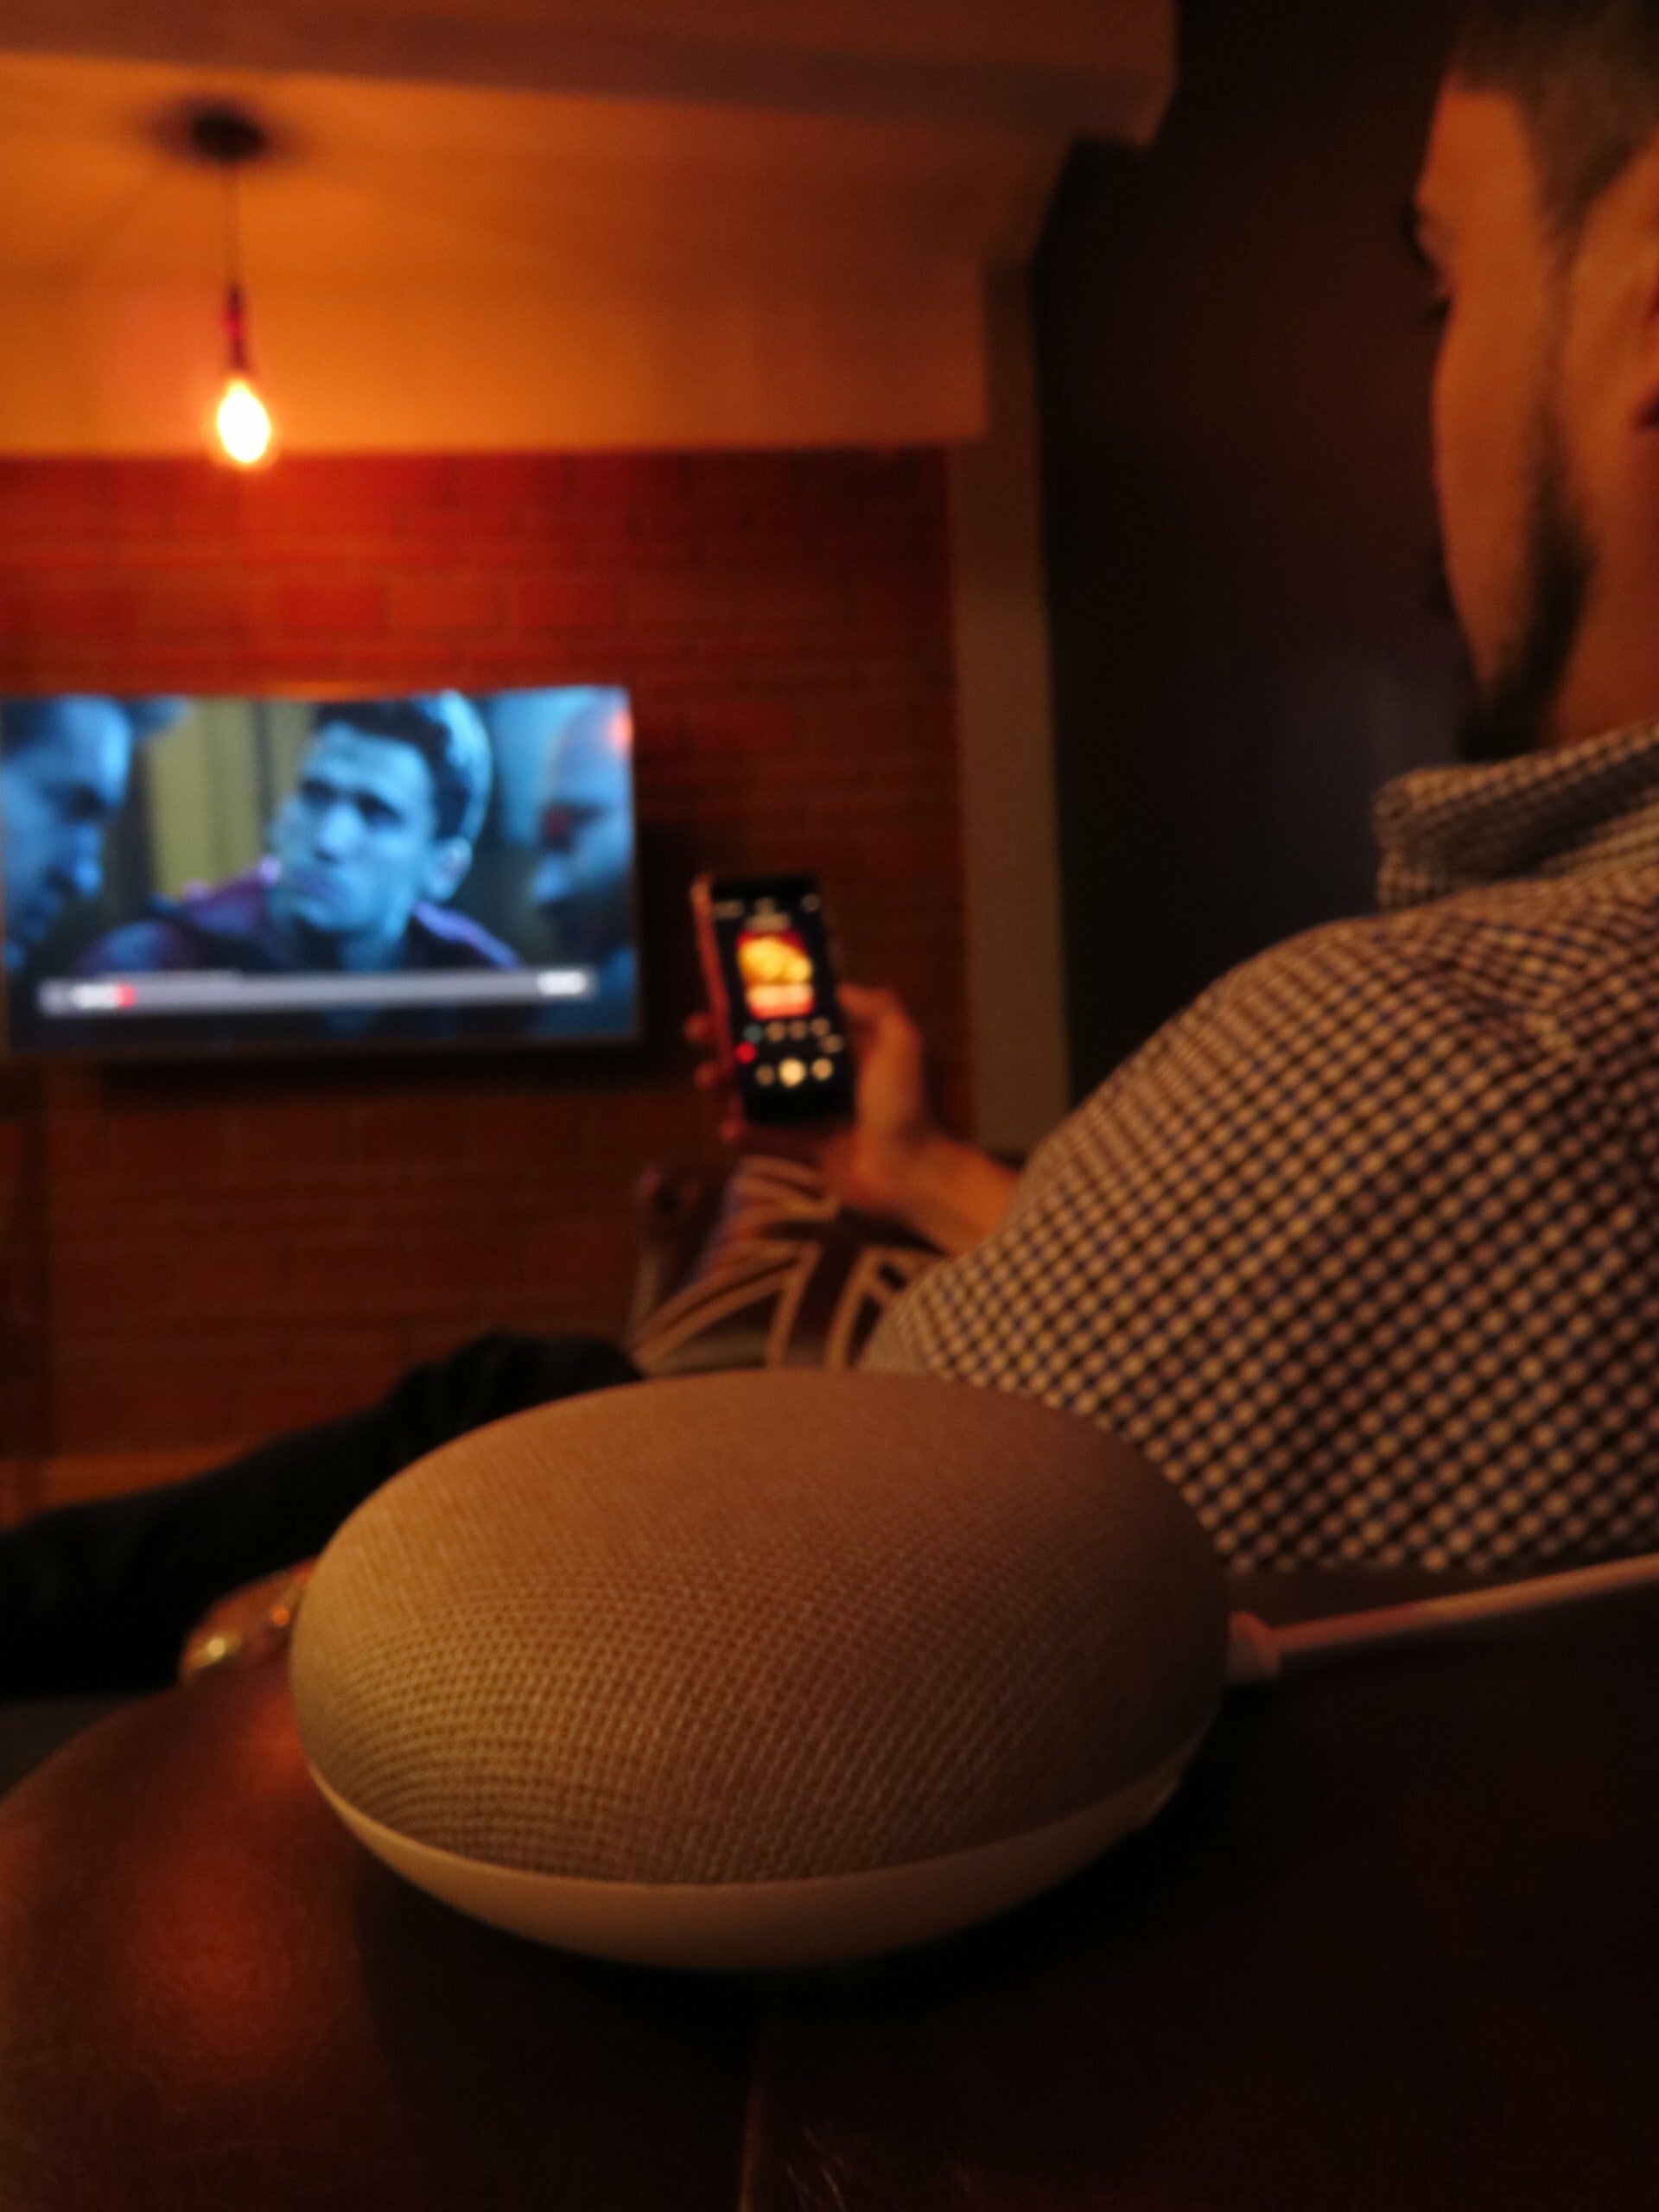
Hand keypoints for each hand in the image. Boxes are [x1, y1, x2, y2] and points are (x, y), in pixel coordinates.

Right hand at [685, 982, 936, 1214]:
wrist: (914, 1174)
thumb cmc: (909, 1107)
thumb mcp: (903, 1045)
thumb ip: (879, 1008)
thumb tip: (839, 985)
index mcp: (852, 1048)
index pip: (801, 1019)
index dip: (767, 1007)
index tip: (733, 995)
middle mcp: (833, 1076)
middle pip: (773, 1052)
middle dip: (733, 1041)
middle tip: (698, 1031)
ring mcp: (821, 1113)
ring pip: (765, 1093)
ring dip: (731, 1084)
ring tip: (705, 1078)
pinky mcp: (813, 1149)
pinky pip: (772, 1137)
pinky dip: (748, 1132)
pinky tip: (728, 1127)